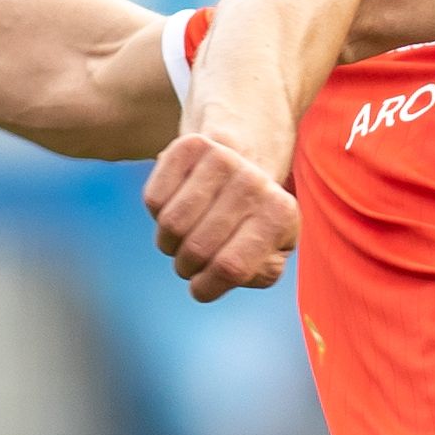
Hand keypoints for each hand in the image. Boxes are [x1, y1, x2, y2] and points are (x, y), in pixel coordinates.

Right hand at [144, 133, 298, 301]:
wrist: (247, 161)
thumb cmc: (255, 222)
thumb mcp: (270, 253)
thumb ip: (258, 273)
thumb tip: (228, 271)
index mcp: (280, 216)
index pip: (231, 267)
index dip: (206, 287)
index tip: (200, 288)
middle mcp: (254, 183)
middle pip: (196, 249)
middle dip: (187, 267)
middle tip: (193, 262)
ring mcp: (223, 160)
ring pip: (171, 224)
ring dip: (169, 244)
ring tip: (185, 238)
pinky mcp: (190, 146)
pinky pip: (154, 199)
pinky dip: (158, 215)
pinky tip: (178, 208)